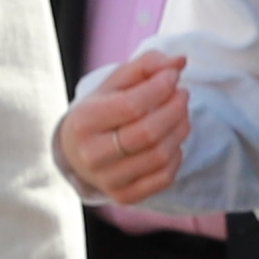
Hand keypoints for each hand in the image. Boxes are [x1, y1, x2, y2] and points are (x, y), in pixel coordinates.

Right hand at [52, 47, 188, 208]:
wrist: (75, 155)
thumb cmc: (98, 113)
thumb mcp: (111, 85)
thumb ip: (143, 67)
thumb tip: (178, 61)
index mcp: (83, 121)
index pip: (131, 105)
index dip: (160, 88)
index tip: (172, 76)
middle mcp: (92, 154)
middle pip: (148, 132)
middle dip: (175, 109)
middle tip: (183, 95)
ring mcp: (108, 180)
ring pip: (159, 155)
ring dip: (180, 130)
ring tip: (180, 114)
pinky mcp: (124, 197)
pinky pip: (164, 177)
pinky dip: (176, 156)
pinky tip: (172, 141)